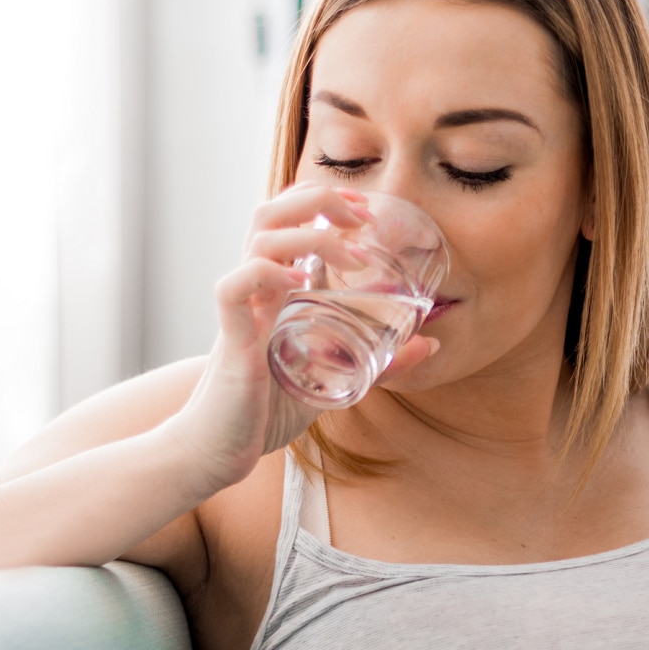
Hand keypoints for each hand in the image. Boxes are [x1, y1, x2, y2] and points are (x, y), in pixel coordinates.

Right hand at [167, 183, 439, 492]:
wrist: (218, 450)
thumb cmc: (266, 411)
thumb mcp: (334, 380)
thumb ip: (378, 363)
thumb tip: (430, 345)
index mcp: (276, 291)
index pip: (287, 221)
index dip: (321, 200)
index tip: (363, 206)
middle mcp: (256, 291)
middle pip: (270, 214)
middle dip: (316, 199)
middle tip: (359, 212)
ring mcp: (242, 311)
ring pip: (259, 241)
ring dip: (308, 234)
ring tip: (350, 250)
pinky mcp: (231, 339)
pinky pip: (235, 287)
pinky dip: (266, 274)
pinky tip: (299, 283)